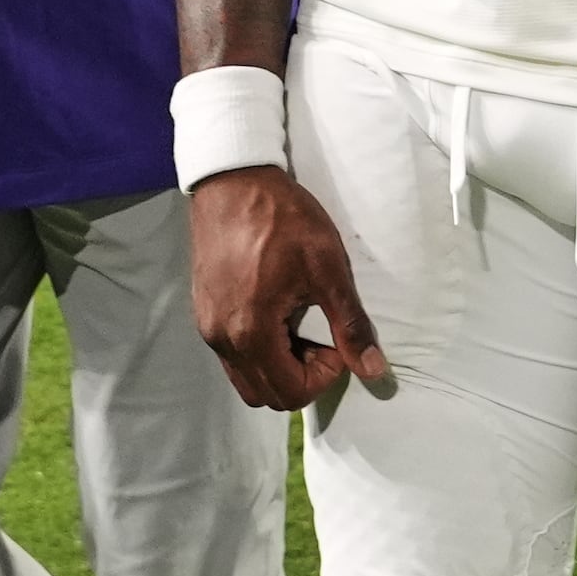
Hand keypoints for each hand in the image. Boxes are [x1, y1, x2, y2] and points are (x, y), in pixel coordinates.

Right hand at [188, 167, 386, 409]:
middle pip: (265, 395)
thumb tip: (373, 369)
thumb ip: (350, 323)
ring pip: (246, 379)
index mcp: (251, 331)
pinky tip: (277, 314)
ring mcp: (207, 327)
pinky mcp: (203, 313)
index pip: (290, 393)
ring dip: (279, 367)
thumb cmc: (283, 218)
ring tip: (299, 326)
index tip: (336, 343)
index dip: (323, 377)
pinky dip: (259, 352)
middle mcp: (221, 338)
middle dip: (300, 378)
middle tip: (320, 339)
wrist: (233, 181)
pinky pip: (231, 356)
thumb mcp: (327, 267)